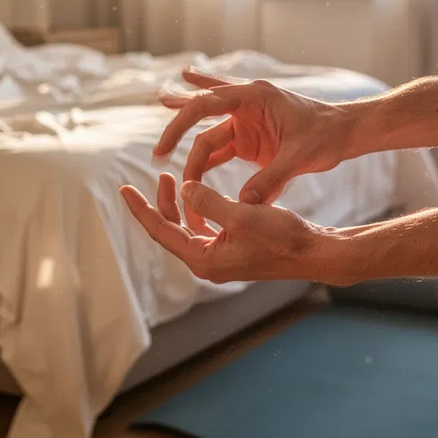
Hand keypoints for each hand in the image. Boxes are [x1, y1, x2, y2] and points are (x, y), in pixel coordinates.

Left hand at [120, 173, 335, 283]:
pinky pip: (205, 229)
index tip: (124, 189)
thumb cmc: (282, 237)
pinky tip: (203, 193)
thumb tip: (184, 188)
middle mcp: (208, 263)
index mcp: (204, 258)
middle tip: (159, 175)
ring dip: (180, 204)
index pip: (161, 231)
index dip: (142, 209)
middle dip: (161, 203)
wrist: (313, 252)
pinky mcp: (233, 251)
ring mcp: (220, 259)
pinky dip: (199, 210)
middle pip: (171, 230)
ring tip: (176, 179)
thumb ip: (209, 201)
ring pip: (187, 228)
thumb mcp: (242, 215)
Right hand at [154, 68, 353, 227]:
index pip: (205, 105)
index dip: (179, 126)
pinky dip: (201, 140)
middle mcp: (245, 105)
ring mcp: (246, 121)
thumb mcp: (300, 158)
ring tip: (157, 102)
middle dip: (176, 130)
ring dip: (184, 128)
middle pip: (201, 117)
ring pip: (207, 129)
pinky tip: (181, 109)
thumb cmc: (326, 137)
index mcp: (254, 98)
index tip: (164, 149)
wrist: (345, 133)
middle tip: (156, 153)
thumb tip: (244, 204)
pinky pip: (219, 141)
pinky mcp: (250, 137)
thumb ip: (272, 179)